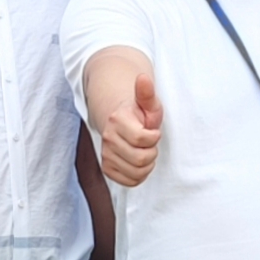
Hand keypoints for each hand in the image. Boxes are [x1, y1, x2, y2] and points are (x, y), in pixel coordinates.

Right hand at [96, 68, 161, 187]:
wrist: (122, 122)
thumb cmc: (140, 114)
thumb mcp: (148, 103)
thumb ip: (147, 93)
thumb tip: (143, 78)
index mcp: (117, 119)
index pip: (142, 139)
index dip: (154, 138)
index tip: (153, 131)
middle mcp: (108, 137)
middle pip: (139, 159)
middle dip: (152, 153)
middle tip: (150, 144)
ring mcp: (105, 153)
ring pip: (135, 172)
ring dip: (147, 165)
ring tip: (145, 152)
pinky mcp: (107, 167)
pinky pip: (129, 181)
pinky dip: (139, 175)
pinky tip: (139, 163)